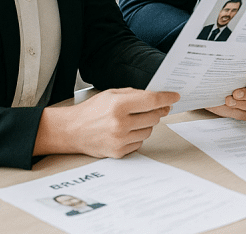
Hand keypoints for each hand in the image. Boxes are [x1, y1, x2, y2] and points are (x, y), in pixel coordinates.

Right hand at [34, 88, 179, 158]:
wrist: (70, 131)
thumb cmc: (92, 110)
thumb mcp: (111, 94)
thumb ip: (135, 94)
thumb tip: (159, 99)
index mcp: (118, 105)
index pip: (152, 100)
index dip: (167, 97)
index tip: (175, 96)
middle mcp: (120, 124)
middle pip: (154, 116)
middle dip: (157, 110)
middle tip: (153, 108)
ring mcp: (120, 140)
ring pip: (149, 130)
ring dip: (146, 124)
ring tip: (132, 120)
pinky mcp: (118, 152)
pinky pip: (140, 143)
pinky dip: (137, 136)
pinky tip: (125, 131)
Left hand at [207, 68, 245, 119]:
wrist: (204, 88)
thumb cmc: (214, 76)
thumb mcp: (221, 69)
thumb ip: (231, 67)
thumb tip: (234, 60)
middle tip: (236, 93)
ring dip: (242, 104)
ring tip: (228, 101)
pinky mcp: (242, 112)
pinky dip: (237, 112)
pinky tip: (227, 107)